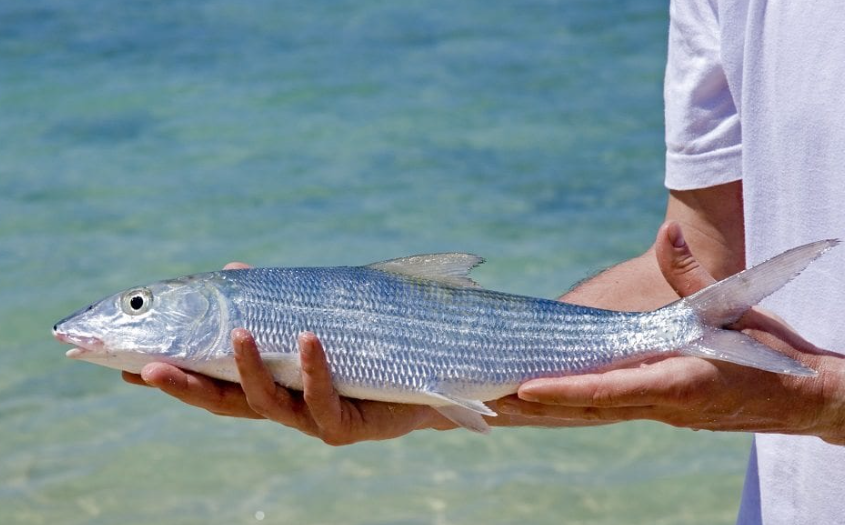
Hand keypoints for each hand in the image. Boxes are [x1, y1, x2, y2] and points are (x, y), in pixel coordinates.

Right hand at [122, 262, 454, 444]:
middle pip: (225, 401)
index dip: (171, 376)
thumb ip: (274, 302)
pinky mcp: (348, 425)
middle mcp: (284, 407)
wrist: (426, 378)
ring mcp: (313, 420)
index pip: (210, 382)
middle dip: (186, 386)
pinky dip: (314, 368)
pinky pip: (325, 398)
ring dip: (249, 367)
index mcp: (271, 385)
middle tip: (147, 367)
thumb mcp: (315, 318)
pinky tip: (307, 338)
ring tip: (237, 332)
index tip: (125, 364)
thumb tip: (233, 268)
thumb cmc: (364, 348)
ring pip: (269, 402)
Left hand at [500, 222, 844, 444]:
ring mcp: (658, 412)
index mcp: (680, 381)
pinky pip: (603, 408)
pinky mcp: (658, 410)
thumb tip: (668, 231)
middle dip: (536, 407)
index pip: (611, 388)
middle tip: (485, 401)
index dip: (566, 389)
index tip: (525, 389)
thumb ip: (694, 274)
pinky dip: (569, 405)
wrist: (804, 397)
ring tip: (495, 405)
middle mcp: (661, 404)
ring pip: (590, 412)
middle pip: (587, 407)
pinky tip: (539, 402)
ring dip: (544, 411)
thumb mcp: (736, 307)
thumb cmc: (772, 352)